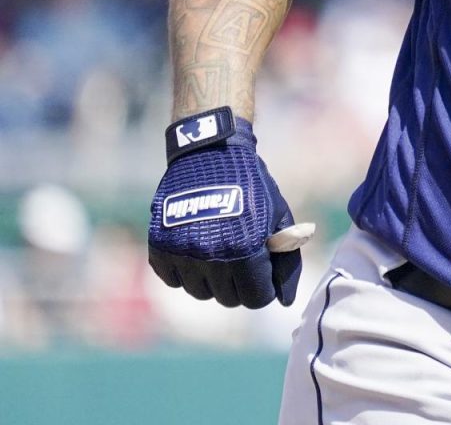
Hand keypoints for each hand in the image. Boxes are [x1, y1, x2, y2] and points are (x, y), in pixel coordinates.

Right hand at [147, 107, 307, 307]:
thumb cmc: (252, 187)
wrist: (210, 154)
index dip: (264, 289)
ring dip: (212, 280)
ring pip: (200, 293)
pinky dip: (185, 271)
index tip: (263, 275)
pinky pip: (173, 279)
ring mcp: (182, 252)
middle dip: (240, 285)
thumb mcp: (278, 217)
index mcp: (245, 249)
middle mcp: (211, 255)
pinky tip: (196, 249)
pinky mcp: (159, 247)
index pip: (256, 297)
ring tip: (219, 253)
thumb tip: (286, 301)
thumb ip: (286, 260)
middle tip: (243, 262)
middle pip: (228, 299)